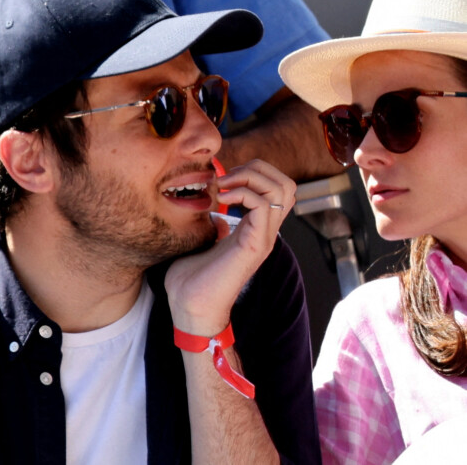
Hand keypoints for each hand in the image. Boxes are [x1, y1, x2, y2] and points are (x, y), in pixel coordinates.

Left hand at [164, 159, 295, 335]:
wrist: (190, 306)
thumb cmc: (192, 277)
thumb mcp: (205, 241)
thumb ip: (215, 225)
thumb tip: (214, 216)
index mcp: (256, 228)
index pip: (277, 187)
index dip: (255, 172)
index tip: (225, 179)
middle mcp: (265, 231)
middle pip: (286, 183)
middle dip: (257, 169)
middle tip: (228, 179)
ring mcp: (263, 237)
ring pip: (282, 189)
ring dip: (251, 177)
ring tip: (225, 187)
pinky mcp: (255, 244)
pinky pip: (264, 204)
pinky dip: (243, 192)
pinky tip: (222, 200)